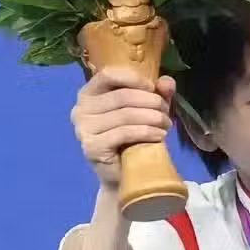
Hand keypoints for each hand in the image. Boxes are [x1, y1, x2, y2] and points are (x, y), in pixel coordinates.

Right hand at [71, 67, 175, 186]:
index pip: (108, 75)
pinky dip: (146, 132)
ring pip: (125, 115)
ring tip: (166, 125)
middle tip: (166, 114)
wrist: (122, 175)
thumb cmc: (131, 139)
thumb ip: (156, 93)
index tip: (154, 89)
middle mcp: (81, 108)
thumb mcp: (145, 110)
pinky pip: (123, 133)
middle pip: (122, 96)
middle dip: (150, 102)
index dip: (134, 79)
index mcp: (88, 93)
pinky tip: (160, 136)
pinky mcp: (91, 147)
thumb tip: (168, 82)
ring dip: (152, 118)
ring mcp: (83, 128)